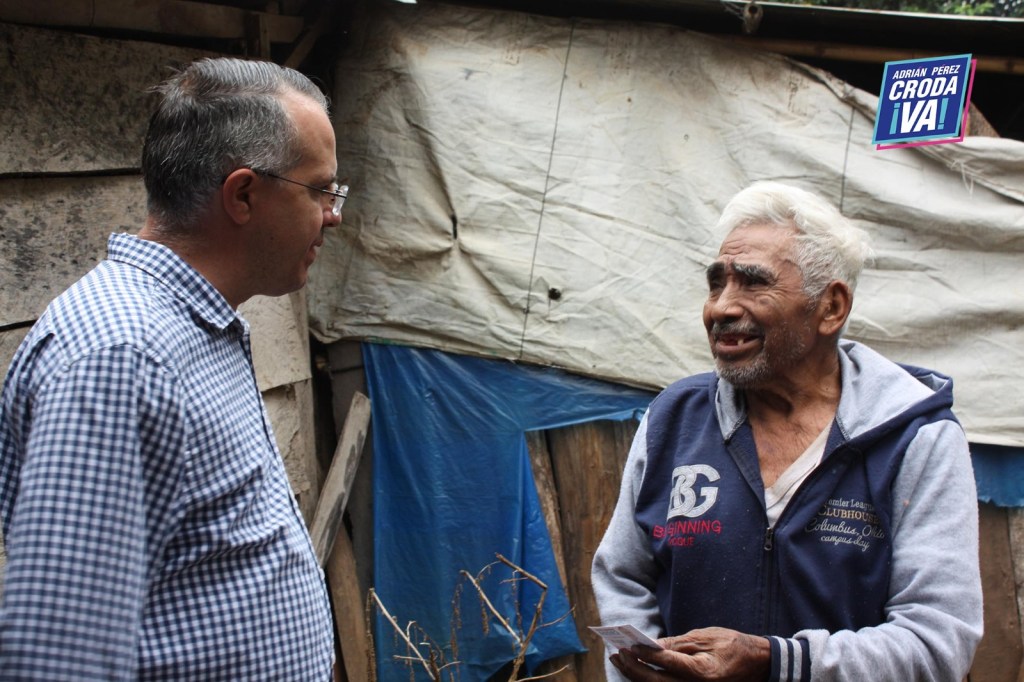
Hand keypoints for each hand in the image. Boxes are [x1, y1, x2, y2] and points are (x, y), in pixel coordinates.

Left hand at [609, 627, 769, 681]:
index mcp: (702, 673)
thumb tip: (650, 646)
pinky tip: (636, 669)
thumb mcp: (705, 638)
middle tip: (616, 654)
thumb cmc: (732, 646)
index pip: (666, 664)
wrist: (757, 664)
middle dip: (633, 669)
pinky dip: (648, 680)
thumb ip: (677, 645)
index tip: (628, 645)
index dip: (645, 655)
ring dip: (636, 676)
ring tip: (619, 661)